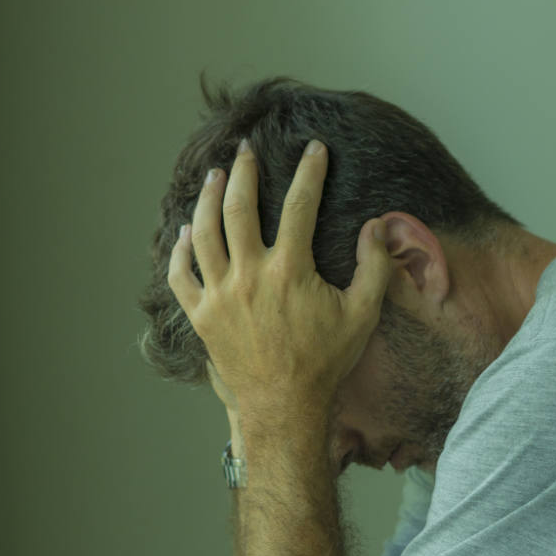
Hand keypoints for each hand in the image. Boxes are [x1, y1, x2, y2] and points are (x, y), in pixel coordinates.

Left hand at [167, 139, 391, 417]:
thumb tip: (376, 227)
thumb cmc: (325, 362)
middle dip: (243, 172)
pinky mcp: (202, 316)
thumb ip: (374, 268)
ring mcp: (220, 295)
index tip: (314, 149)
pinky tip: (185, 232)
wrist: (285, 406)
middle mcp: (249, 276)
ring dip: (208, 199)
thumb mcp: (362, 315)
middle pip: (239, 207)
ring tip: (216, 177)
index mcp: (290, 270)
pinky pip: (181, 276)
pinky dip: (179, 251)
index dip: (310, 172)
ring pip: (204, 233)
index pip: (299, 205)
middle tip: (246, 150)